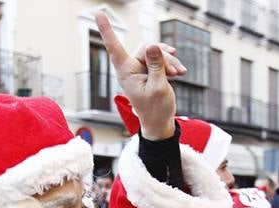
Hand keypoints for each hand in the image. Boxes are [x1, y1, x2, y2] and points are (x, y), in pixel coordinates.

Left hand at [95, 12, 185, 139]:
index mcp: (126, 72)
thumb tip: (153, 45)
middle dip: (164, 57)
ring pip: (156, 52)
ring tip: (179, 73)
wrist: (160, 123)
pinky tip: (179, 73)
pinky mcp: (149, 70)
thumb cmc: (156, 109)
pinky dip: (170, 64)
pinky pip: (160, 58)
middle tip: (177, 72)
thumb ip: (156, 65)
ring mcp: (140, 69)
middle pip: (147, 48)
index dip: (107, 30)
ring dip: (169, 61)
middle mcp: (131, 68)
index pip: (115, 47)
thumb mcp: (159, 87)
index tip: (98, 13)